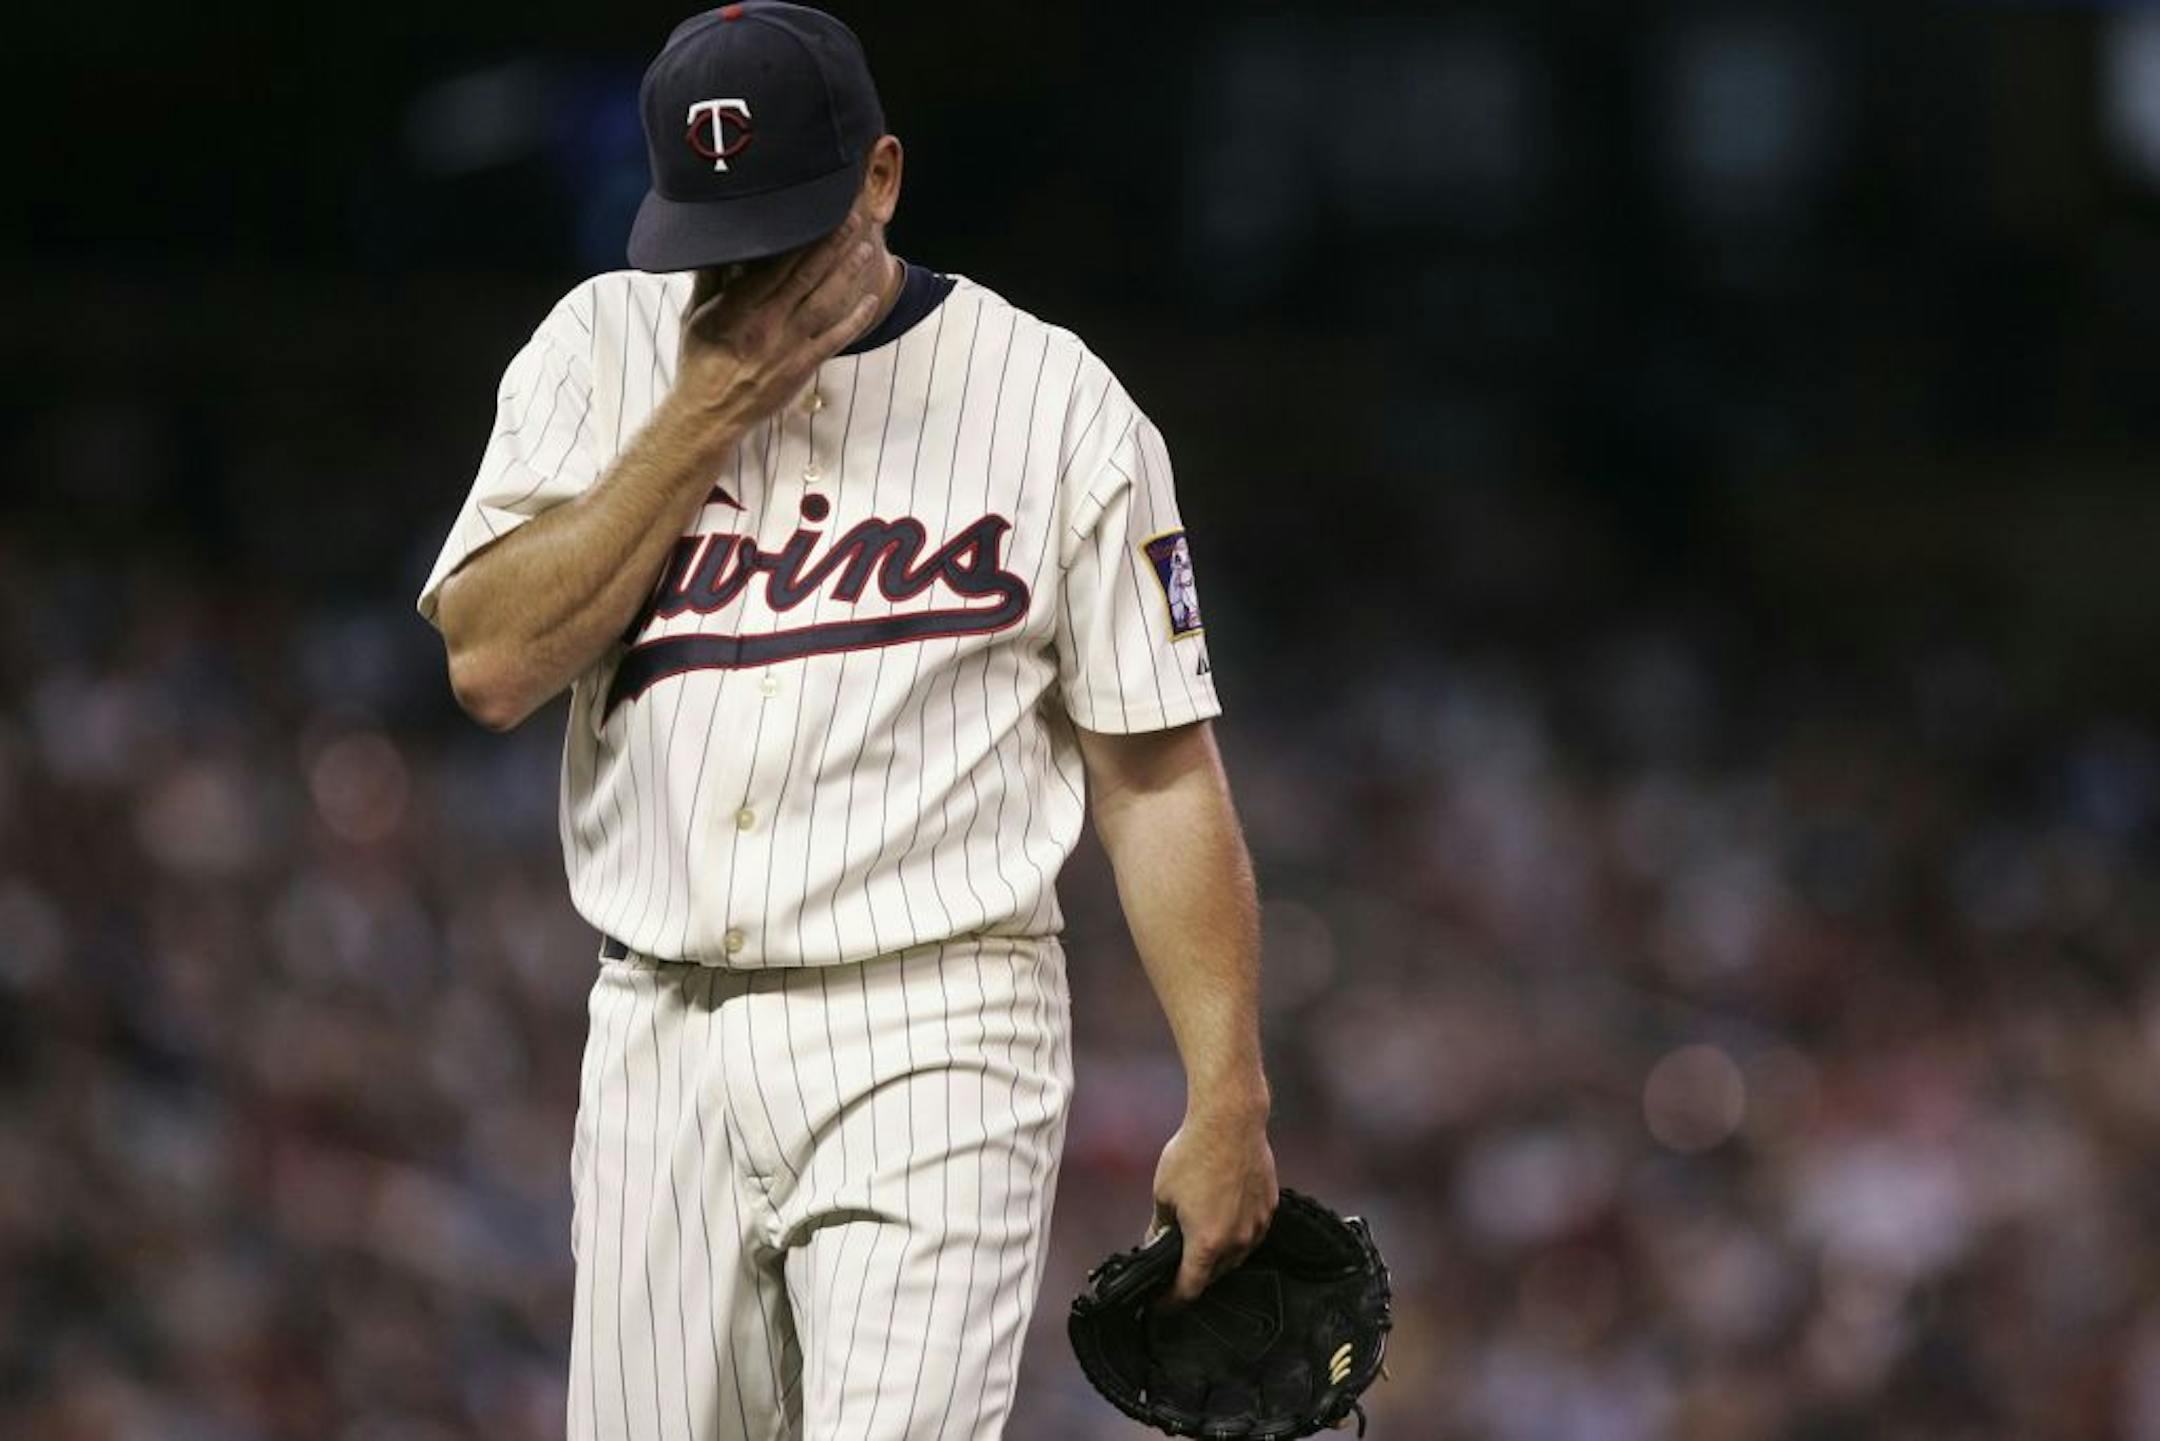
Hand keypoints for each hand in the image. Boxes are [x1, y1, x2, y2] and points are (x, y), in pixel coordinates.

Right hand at [669, 206, 887, 435]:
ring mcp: (787, 344)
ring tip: (866, 249)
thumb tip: (714, 245)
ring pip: (825, 301)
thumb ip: (710, 280)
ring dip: (848, 274)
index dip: (802, 235)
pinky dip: (854, 320)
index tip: (819, 213)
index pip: (777, 261)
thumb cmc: (698, 362)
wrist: (707, 414)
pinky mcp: (801, 367)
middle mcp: (768, 320)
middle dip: (832, 244)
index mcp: (740, 303)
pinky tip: (871, 301)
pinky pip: (834, 339)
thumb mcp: (695, 316)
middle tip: (853, 217)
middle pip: (807, 273)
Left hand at [1149, 1099, 1277, 1305]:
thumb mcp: (1164, 1195)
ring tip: (1199, 1238)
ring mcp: (1258, 1225)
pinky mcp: (1270, 1208)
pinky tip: (1222, 1216)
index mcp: (1207, 1244)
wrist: (1230, 1121)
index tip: (1161, 1304)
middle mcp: (1237, 1241)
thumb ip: (1160, 1229)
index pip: (1189, 1288)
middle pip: (1214, 1274)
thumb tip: (1156, 1246)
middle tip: (1176, 1266)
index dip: (1172, 1301)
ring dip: (1217, 1255)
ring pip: (1236, 1255)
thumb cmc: (1193, 1154)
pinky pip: (1252, 1233)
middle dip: (1194, 1274)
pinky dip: (1236, 1234)